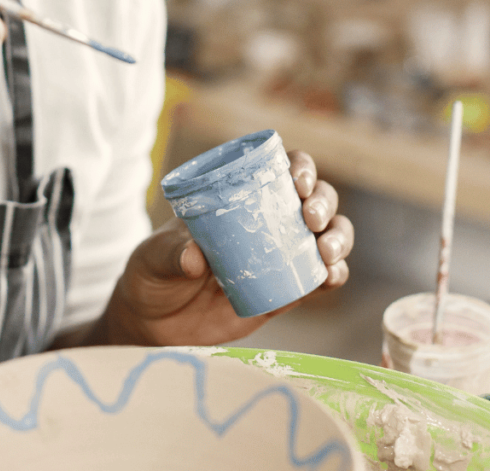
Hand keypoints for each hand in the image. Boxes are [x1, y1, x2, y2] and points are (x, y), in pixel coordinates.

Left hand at [101, 150, 352, 346]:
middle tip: (309, 218)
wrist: (153, 324)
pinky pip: (320, 279)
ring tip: (326, 251)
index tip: (297, 180)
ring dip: (338, 237)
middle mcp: (265, 219)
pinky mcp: (285, 292)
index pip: (276, 169)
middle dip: (323, 202)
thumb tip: (196, 259)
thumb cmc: (151, 274)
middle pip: (313, 198)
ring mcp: (279, 255)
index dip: (299, 166)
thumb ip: (172, 255)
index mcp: (236, 196)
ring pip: (326, 235)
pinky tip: (332, 276)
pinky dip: (334, 275)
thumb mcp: (154, 257)